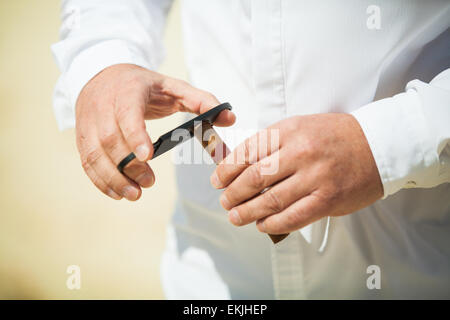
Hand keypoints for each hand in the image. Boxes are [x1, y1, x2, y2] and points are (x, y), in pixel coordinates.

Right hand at [76, 64, 234, 200]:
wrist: (102, 74)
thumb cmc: (142, 85)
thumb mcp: (172, 86)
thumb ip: (201, 100)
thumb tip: (230, 117)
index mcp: (128, 91)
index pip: (127, 113)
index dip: (135, 135)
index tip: (147, 156)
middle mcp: (103, 106)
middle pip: (111, 139)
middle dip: (129, 165)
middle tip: (149, 183)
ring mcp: (89, 122)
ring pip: (95, 154)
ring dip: (113, 178)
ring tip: (133, 195)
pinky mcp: (82, 136)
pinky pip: (86, 162)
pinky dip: (99, 180)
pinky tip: (116, 193)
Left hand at [211, 113, 382, 233]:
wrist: (378, 144)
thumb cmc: (336, 136)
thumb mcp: (301, 126)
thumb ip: (273, 143)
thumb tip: (242, 165)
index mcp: (290, 130)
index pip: (247, 151)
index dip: (227, 169)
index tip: (218, 180)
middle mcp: (300, 152)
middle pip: (254, 177)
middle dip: (233, 193)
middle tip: (224, 201)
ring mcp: (315, 177)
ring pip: (270, 200)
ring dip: (247, 212)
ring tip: (236, 216)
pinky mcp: (328, 200)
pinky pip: (292, 217)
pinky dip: (272, 224)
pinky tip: (262, 225)